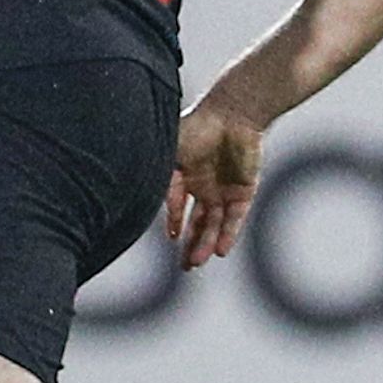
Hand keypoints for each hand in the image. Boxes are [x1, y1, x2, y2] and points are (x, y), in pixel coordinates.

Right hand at [163, 97, 268, 267]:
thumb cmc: (196, 127)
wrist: (232, 114)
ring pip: (214, 224)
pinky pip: (235, 218)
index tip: (169, 237)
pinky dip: (228, 234)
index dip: (173, 221)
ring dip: (205, 243)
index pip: (177, 206)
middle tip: (185, 268)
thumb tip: (137, 194)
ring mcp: (225, 190)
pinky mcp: (244, 191)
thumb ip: (160, 176)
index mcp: (185, 176)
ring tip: (197, 263)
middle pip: (197, 222)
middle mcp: (205, 187)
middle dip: (190, 245)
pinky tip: (220, 250)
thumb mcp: (169, 152)